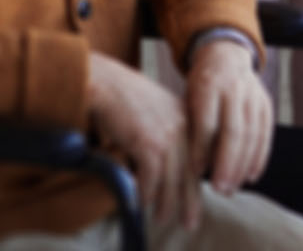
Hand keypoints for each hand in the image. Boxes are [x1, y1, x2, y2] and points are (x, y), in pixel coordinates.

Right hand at [87, 52, 197, 229]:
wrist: (103, 82)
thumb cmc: (123, 96)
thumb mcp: (156, 108)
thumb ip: (169, 131)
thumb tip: (171, 165)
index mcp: (187, 116)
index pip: (199, 157)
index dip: (197, 182)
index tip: (195, 200)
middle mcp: (183, 125)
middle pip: (191, 172)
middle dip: (190, 201)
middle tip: (189, 221)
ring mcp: (167, 134)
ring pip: (173, 180)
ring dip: (167, 204)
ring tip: (163, 218)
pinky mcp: (148, 143)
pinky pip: (151, 178)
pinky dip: (146, 193)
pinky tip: (142, 202)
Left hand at [185, 39, 272, 198]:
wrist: (225, 55)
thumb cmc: (200, 85)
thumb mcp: (188, 96)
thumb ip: (190, 125)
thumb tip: (190, 166)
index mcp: (207, 85)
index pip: (206, 122)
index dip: (202, 150)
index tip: (196, 172)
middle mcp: (233, 89)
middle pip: (233, 132)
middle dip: (227, 164)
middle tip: (219, 189)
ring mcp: (253, 96)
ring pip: (252, 136)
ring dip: (243, 166)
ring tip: (232, 187)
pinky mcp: (266, 104)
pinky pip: (265, 134)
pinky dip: (259, 158)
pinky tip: (251, 176)